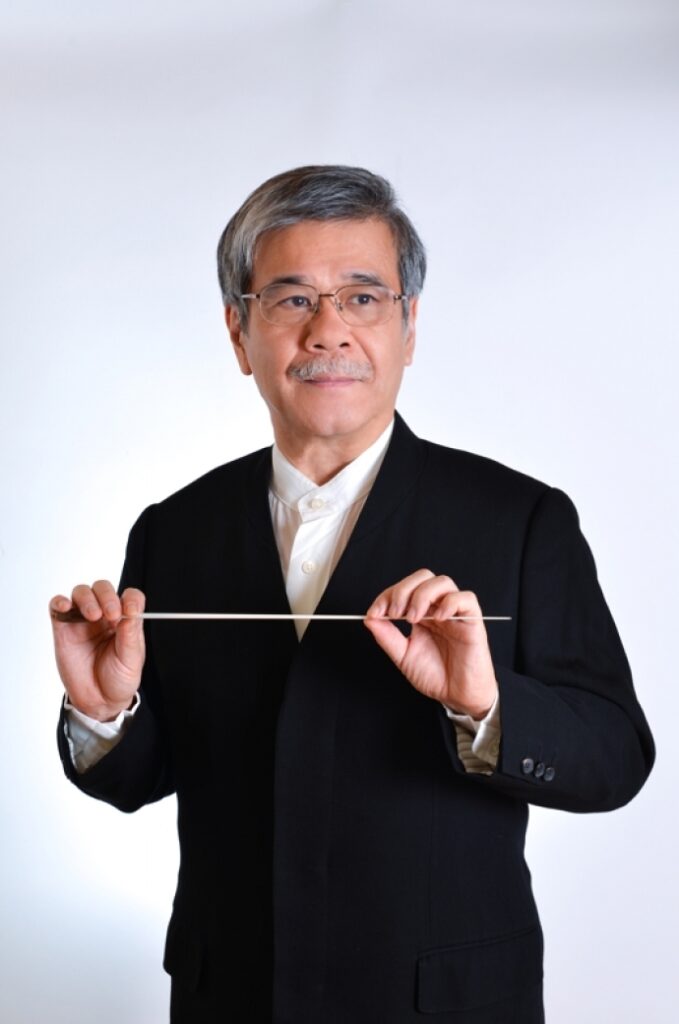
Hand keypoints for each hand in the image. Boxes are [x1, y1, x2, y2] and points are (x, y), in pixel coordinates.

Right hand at [49, 580, 145, 720]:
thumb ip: (130, 634)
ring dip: (87, 598)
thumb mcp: (131, 659)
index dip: (129, 599)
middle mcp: (104, 616)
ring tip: (93, 616)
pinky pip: (57, 607)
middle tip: (111, 614)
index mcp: (125, 620)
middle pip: (103, 589)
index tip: (130, 609)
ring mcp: (82, 621)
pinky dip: (59, 602)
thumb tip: (131, 609)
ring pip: (81, 593)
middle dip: (107, 596)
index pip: (129, 597)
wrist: (99, 702)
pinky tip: (65, 606)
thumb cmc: (118, 679)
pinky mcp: (63, 629)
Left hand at [364, 569, 497, 718]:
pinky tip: (438, 619)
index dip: (387, 595)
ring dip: (422, 595)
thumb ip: (386, 636)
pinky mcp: (473, 621)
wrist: (458, 696)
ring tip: (414, 618)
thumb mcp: (403, 656)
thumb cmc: (436, 676)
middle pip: (422, 577)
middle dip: (403, 591)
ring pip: (442, 582)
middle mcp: (438, 608)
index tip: (374, 612)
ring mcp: (456, 612)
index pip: (404, 589)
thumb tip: (369, 618)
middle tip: (395, 613)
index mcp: (422, 613)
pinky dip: (449, 603)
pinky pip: (466, 598)